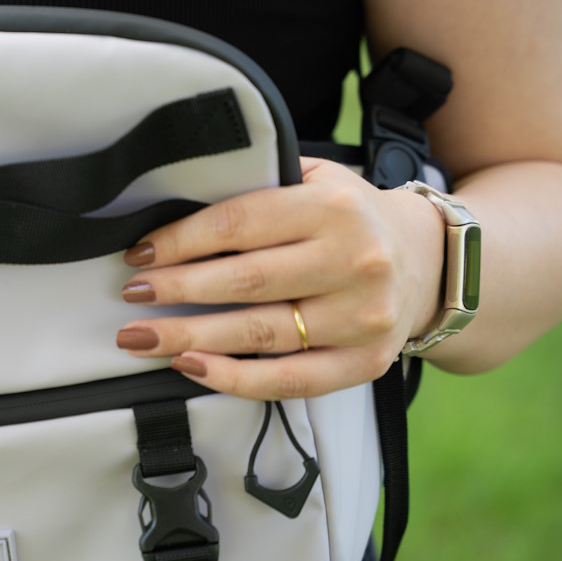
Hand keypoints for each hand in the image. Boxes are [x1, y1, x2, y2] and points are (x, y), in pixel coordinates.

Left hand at [115, 158, 444, 399]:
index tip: (141, 255)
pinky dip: (233, 378)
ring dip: (189, 338)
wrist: (428, 262)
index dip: (181, 241)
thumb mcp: (316, 181)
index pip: (239, 223)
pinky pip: (289, 379)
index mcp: (334, 207)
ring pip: (260, 333)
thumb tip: (175, 201)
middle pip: (245, 281)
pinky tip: (191, 367)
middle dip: (177, 291)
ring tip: (143, 338)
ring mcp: (361, 317)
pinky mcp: (364, 363)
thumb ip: (259, 186)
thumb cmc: (351, 220)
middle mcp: (353, 261)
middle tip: (132, 296)